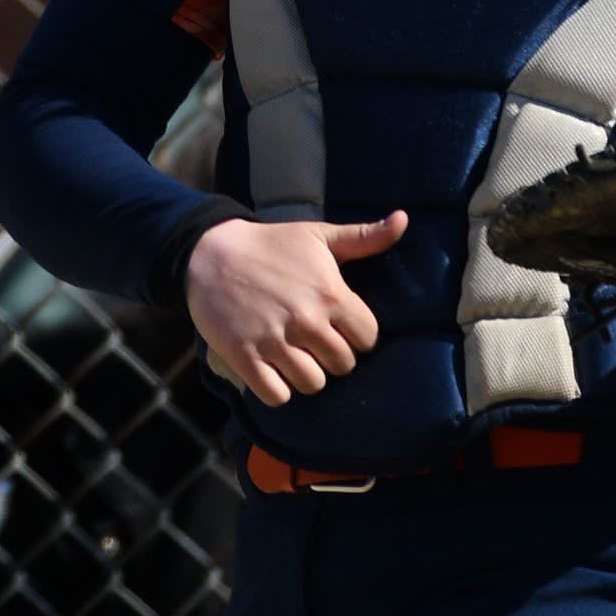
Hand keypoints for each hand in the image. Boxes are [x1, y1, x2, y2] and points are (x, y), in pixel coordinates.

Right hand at [185, 211, 407, 407]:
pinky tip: (273, 369)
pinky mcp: (244, 357)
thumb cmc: (272, 245)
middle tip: (316, 341)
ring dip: (307, 374)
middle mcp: (307, 321)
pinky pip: (276, 396)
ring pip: (312, 384)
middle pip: (343, 365)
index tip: (342, 326)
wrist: (212, 254)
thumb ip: (365, 236)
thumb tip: (403, 219)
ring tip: (296, 355)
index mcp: (331, 294)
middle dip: (334, 356)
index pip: (368, 338)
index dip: (357, 335)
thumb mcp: (320, 236)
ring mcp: (274, 342)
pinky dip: (277, 389)